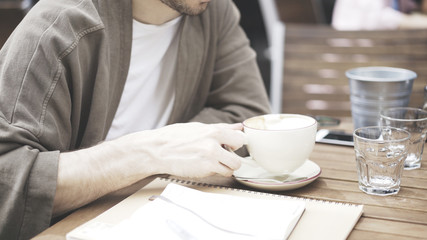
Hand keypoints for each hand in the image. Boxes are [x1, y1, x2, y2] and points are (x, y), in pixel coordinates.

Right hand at [114, 122, 245, 177]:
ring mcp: (210, 156)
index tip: (230, 146)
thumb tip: (238, 127)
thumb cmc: (174, 138)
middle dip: (232, 157)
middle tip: (222, 157)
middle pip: (239, 154)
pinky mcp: (205, 168)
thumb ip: (220, 128)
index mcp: (213, 130)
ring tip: (212, 164)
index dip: (235, 144)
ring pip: (233, 167)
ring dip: (225, 167)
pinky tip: (204, 167)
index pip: (240, 137)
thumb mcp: (198, 127)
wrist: (156, 150)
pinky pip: (221, 173)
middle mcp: (214, 141)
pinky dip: (216, 172)